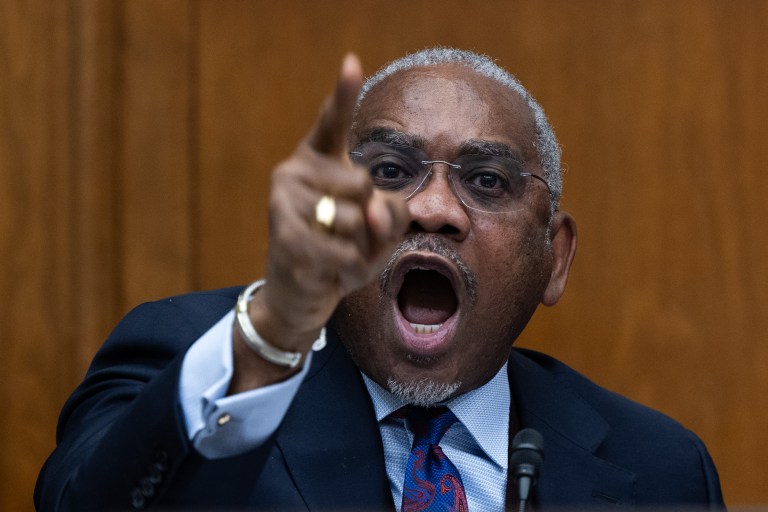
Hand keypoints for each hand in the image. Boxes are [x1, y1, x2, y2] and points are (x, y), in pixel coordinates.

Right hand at [230, 54, 409, 389]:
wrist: (298, 294)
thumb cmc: (341, 252)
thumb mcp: (379, 232)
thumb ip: (390, 212)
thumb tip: (372, 209)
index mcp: (318, 160)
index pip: (332, 122)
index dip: (343, 93)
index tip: (352, 61)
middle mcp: (294, 170)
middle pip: (364, 183)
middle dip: (372, 222)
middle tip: (351, 240)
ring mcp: (284, 200)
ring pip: (355, 220)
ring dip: (362, 253)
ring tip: (340, 259)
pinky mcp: (282, 234)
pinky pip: (343, 251)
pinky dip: (350, 271)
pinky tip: (331, 275)